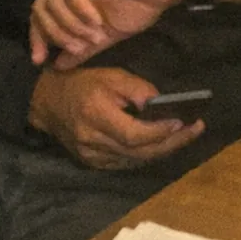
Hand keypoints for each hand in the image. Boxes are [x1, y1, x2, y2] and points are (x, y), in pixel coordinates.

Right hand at [27, 66, 204, 168]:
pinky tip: (160, 144)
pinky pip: (126, 163)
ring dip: (162, 150)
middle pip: (140, 152)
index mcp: (96, 115)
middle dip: (172, 142)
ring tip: (184, 136)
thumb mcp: (109, 76)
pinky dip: (145, 154)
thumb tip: (162, 105)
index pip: (135, 134)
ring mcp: (92, 156)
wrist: (45, 101)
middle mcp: (93, 140)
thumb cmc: (80, 83)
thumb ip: (138, 89)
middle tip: (195, 130)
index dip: (161, 131)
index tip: (185, 122)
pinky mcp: (92, 162)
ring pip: (135, 160)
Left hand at [29, 0, 185, 69]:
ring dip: (72, 25)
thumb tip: (57, 66)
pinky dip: (82, 11)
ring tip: (93, 37)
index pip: (40, 11)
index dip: (37, 36)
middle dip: (55, 33)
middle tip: (76, 48)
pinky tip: (97, 21)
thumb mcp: (105, 33)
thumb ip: (81, 47)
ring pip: (55, 0)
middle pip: (42, 6)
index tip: (40, 61)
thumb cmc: (139, 4)